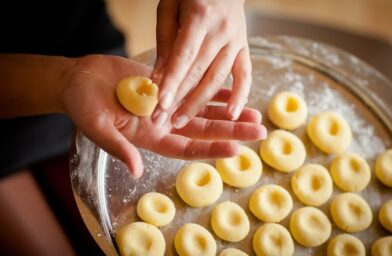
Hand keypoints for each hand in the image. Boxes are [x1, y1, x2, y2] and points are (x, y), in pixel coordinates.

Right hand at [62, 55, 264, 177]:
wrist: (80, 79)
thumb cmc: (82, 105)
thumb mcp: (97, 128)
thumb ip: (118, 148)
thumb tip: (136, 171)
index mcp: (150, 138)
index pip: (186, 148)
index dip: (210, 150)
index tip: (236, 150)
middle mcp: (164, 124)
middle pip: (204, 130)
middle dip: (232, 131)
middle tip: (260, 131)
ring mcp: (168, 104)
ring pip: (204, 110)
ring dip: (229, 111)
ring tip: (255, 113)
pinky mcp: (168, 85)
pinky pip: (195, 87)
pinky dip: (213, 89)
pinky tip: (232, 90)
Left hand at [153, 0, 249, 127]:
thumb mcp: (169, 7)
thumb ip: (165, 41)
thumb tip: (158, 78)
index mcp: (200, 17)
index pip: (184, 56)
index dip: (172, 81)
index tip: (160, 104)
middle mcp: (221, 31)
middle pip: (198, 72)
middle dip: (178, 99)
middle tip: (160, 121)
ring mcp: (236, 41)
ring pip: (217, 78)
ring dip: (198, 104)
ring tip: (180, 123)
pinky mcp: (244, 48)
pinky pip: (245, 75)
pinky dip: (240, 96)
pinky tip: (231, 115)